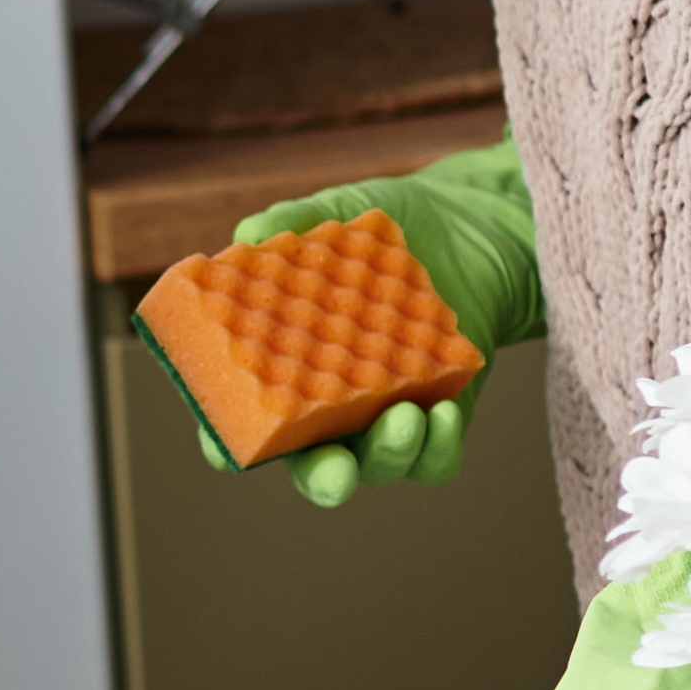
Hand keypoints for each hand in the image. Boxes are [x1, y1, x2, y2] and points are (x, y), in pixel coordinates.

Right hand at [216, 138, 542, 506]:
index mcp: (288, 366)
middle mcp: (330, 405)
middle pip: (312, 465)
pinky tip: (440, 414)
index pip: (243, 417)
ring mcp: (382, 416)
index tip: (221, 441)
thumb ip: (293, 222)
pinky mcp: (438, 418)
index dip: (222, 437)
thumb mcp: (340, 211)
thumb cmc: (386, 227)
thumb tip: (252, 236)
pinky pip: (435, 460)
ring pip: (377, 465)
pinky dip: (437, 447)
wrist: (469, 227)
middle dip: (323, 478)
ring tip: (403, 418)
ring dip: (387, 453)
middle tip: (334, 472)